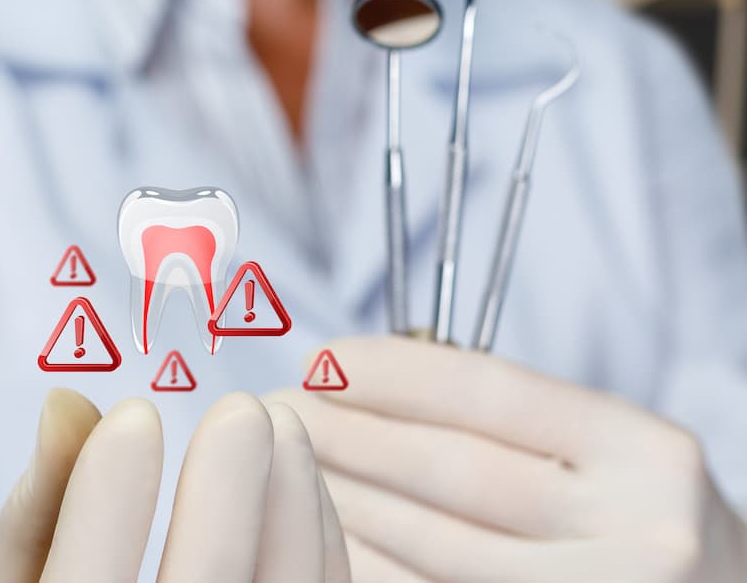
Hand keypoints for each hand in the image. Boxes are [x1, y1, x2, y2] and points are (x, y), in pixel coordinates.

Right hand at [0, 389, 349, 582]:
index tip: (133, 416)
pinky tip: (299, 482)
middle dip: (230, 490)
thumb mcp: (6, 582)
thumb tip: (67, 403)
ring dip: (292, 503)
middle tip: (241, 412)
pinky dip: (318, 539)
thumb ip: (31, 509)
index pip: (87, 582)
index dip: (110, 499)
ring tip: (284, 426)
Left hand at [269, 337, 746, 581]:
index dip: (389, 371)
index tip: (322, 359)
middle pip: (449, 467)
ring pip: (431, 543)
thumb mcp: (606, 455)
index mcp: (645, 451)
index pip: (487, 391)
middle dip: (345, 432)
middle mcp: (639, 530)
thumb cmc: (634, 522)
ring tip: (283, 467)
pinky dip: (367, 563)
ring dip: (340, 499)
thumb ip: (513, 424)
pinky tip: (325, 532)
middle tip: (277, 408)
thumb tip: (362, 385)